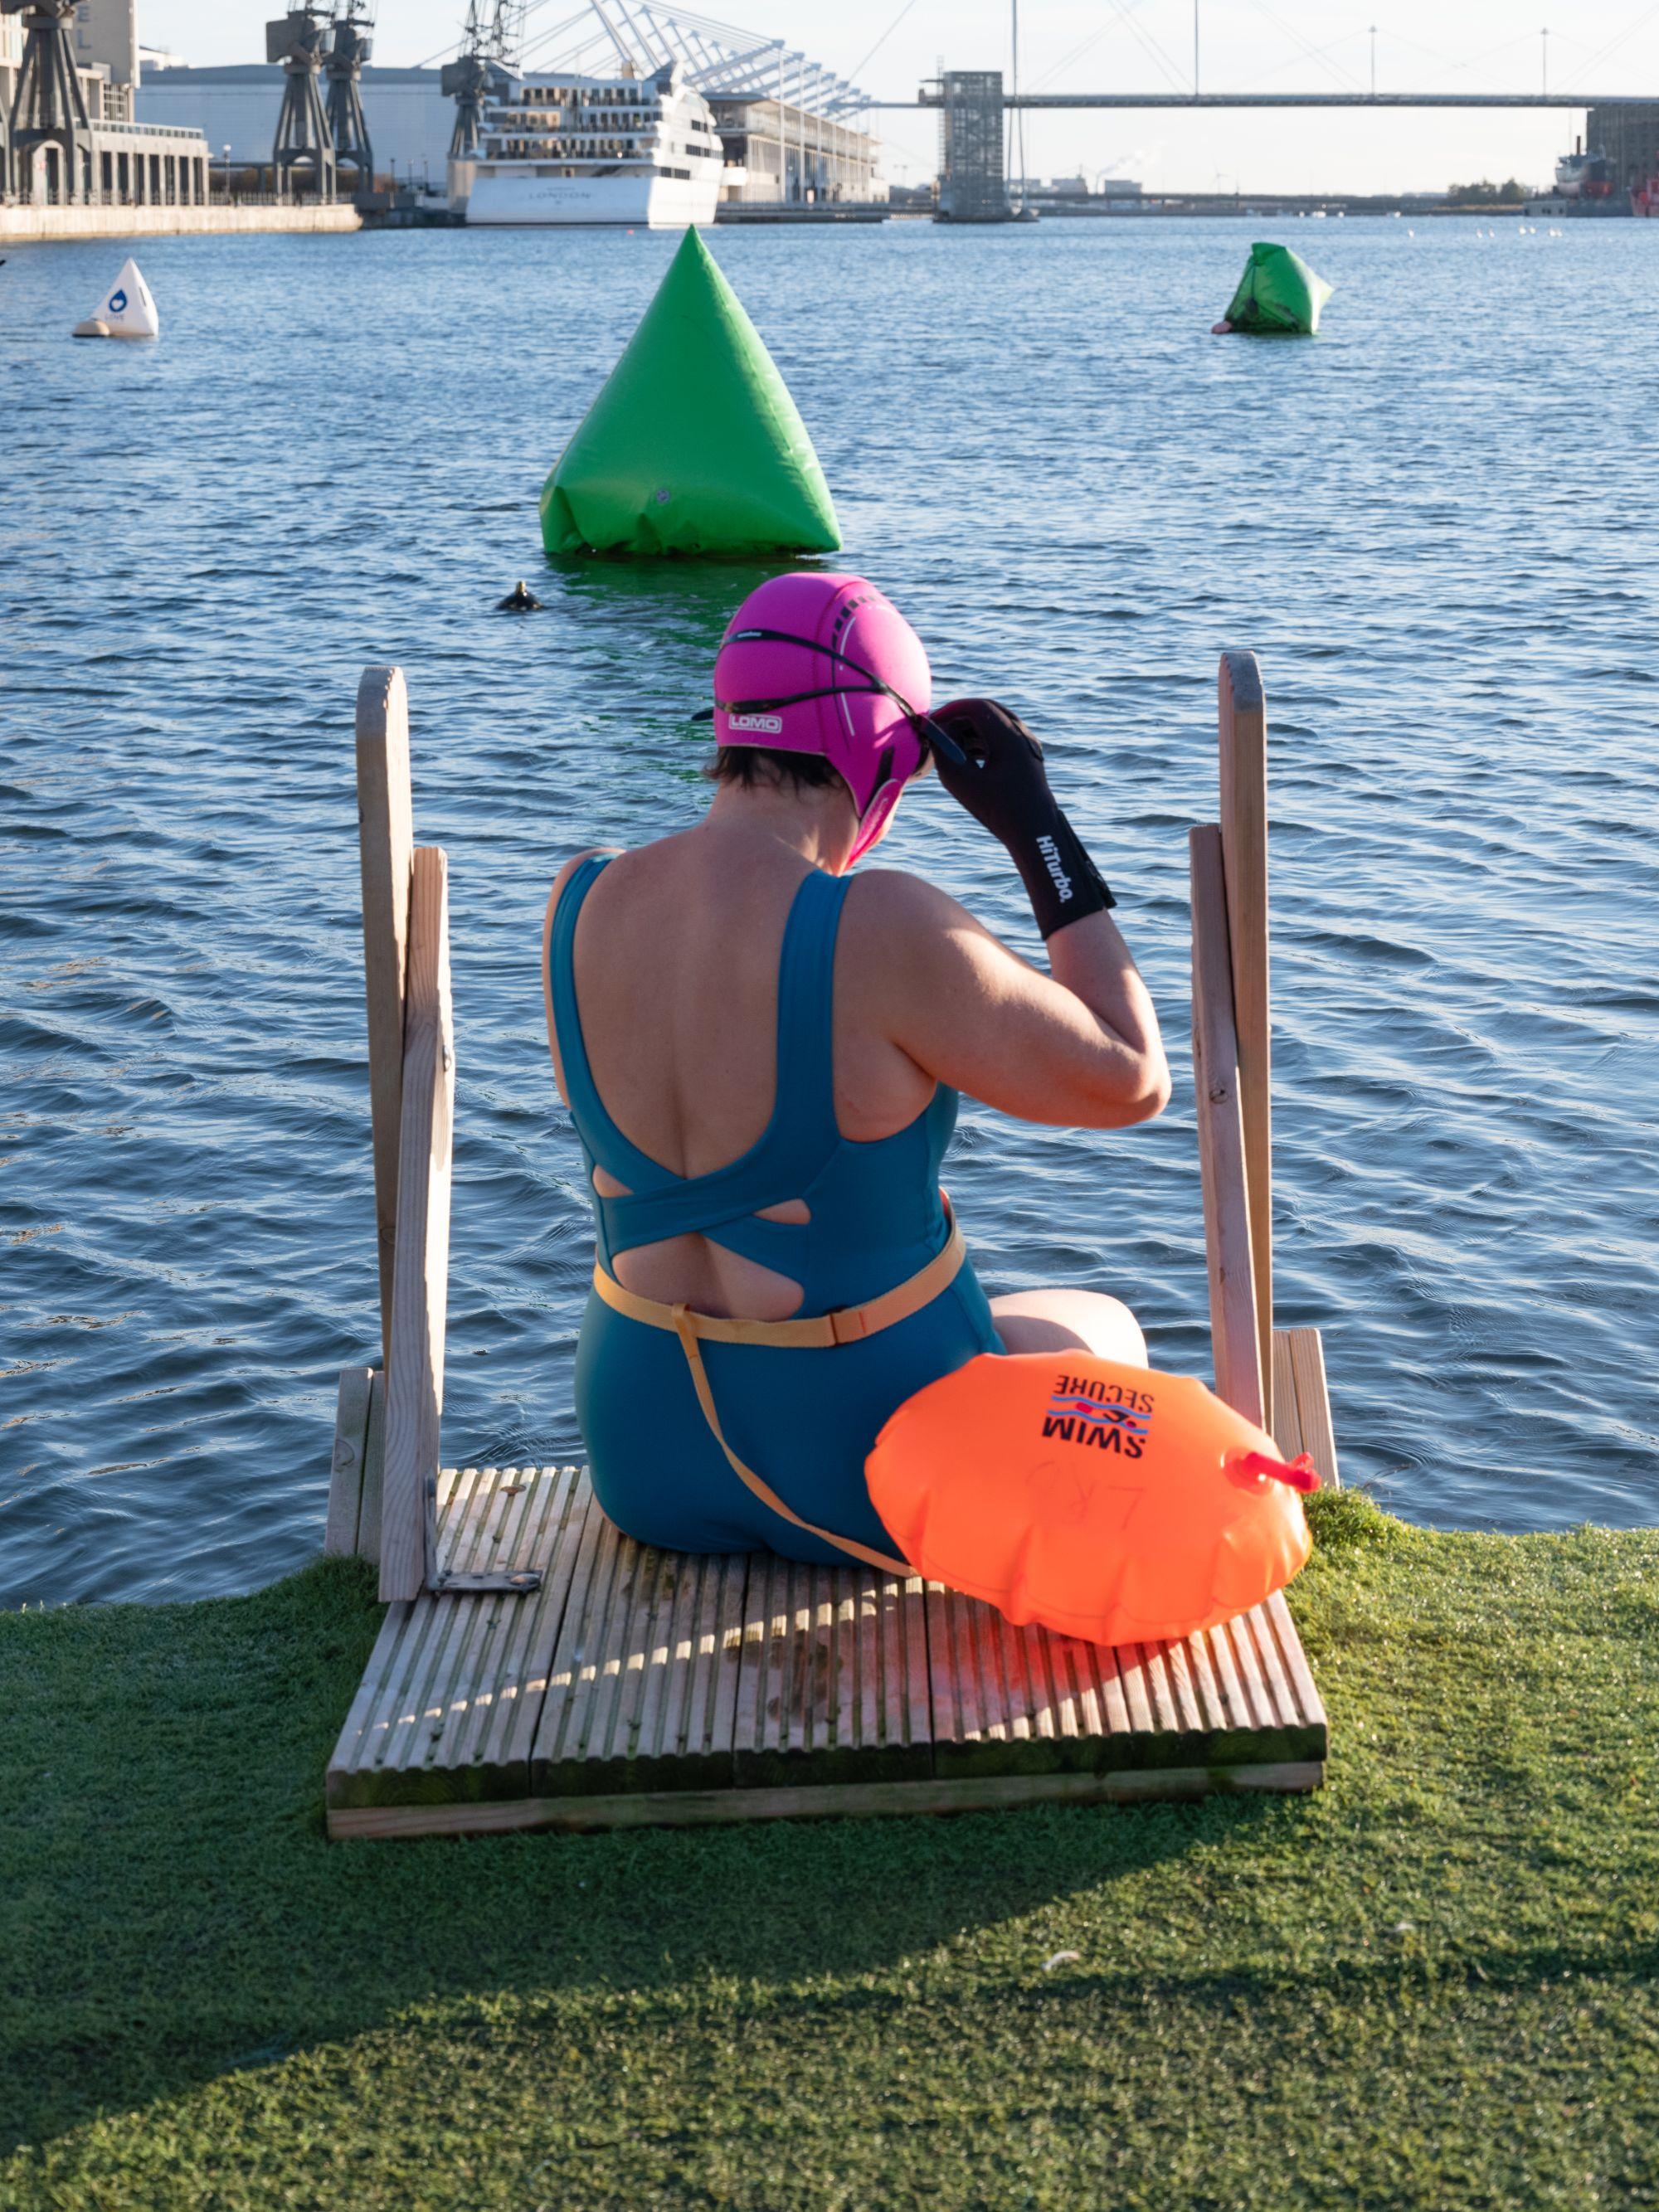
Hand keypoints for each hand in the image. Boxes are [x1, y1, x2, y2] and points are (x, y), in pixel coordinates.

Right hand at [931, 698, 1059, 855]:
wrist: (1036, 833)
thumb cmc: (999, 812)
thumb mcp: (962, 783)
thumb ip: (943, 754)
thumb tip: (934, 733)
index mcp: (1010, 738)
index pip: (979, 707)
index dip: (952, 709)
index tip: (933, 721)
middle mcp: (1023, 736)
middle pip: (989, 711)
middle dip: (961, 716)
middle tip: (940, 728)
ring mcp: (1027, 746)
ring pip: (996, 724)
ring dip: (971, 729)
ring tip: (950, 745)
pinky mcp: (1027, 757)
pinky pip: (1002, 738)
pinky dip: (983, 740)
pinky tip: (967, 755)